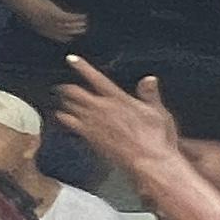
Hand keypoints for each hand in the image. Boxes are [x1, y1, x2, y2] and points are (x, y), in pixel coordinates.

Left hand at [23, 0, 88, 44]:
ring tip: (84, 24)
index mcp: (43, 30)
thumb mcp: (29, 14)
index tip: (70, 38)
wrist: (24, 4)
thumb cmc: (25, 7)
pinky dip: (78, 18)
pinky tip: (84, 16)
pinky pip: (71, 18)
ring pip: (69, 26)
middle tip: (82, 30)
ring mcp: (54, 22)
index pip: (56, 36)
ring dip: (78, 25)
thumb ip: (34, 17)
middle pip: (65, 31)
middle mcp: (50, 28)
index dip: (64, 37)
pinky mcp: (57, 15)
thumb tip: (30, 15)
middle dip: (74, 31)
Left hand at [55, 56, 182, 174]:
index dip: (82, 67)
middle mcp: (102, 108)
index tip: (71, 59)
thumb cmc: (156, 138)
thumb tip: (149, 78)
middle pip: (74, 91)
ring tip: (62, 101)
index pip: (96, 78)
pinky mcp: (88, 135)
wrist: (148, 160)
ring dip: (64, 102)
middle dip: (67, 88)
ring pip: (69, 105)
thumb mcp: (158, 113)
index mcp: (118, 99)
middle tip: (62, 88)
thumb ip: (150, 95)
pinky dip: (63, 117)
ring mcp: (93, 122)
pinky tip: (62, 117)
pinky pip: (68, 122)